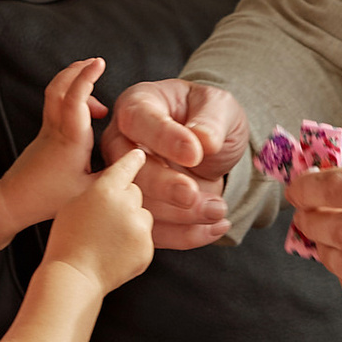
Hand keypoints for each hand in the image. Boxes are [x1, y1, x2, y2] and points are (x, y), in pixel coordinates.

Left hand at [0, 56, 106, 242]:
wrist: (14, 202)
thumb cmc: (50, 199)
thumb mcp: (90, 191)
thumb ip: (115, 174)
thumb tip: (137, 159)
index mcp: (70, 140)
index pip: (75, 99)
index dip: (87, 78)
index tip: (99, 63)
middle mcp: (56, 129)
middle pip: (59, 87)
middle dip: (77, 70)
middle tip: (94, 64)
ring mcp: (47, 130)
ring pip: (54, 93)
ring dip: (73, 82)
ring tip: (94, 92)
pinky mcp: (43, 135)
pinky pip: (56, 106)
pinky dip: (71, 99)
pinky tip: (86, 115)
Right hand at [41, 144, 155, 295]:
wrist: (74, 276)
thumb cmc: (66, 241)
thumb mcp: (73, 204)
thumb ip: (98, 191)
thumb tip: (118, 187)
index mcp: (105, 190)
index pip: (126, 165)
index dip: (134, 159)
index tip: (141, 153)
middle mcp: (127, 205)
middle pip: (136, 192)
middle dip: (126, 201)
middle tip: (106, 219)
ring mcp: (139, 227)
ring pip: (143, 216)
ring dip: (132, 222)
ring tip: (108, 239)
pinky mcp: (146, 248)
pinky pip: (145, 238)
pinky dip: (134, 243)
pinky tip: (115, 252)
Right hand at [112, 76, 248, 250]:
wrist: (210, 147)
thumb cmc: (208, 117)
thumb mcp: (219, 107)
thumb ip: (211, 120)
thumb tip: (203, 141)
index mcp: (137, 105)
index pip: (139, 120)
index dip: (164, 139)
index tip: (195, 154)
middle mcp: (121, 142)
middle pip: (127, 170)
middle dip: (163, 186)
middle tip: (194, 194)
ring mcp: (124, 180)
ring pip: (138, 204)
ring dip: (180, 215)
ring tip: (218, 210)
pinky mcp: (137, 209)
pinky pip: (152, 230)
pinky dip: (184, 235)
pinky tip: (214, 228)